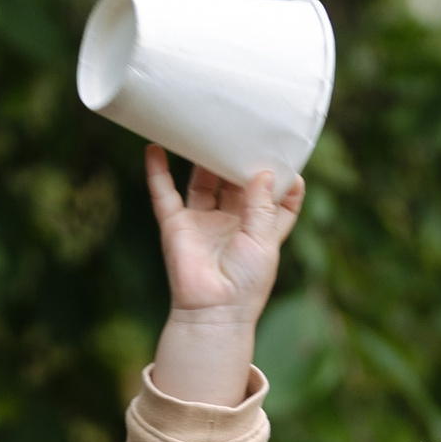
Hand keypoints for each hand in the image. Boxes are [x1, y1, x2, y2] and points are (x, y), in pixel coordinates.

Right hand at [147, 143, 302, 404]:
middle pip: (235, 182)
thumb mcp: (264, 241)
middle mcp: (231, 223)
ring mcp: (202, 223)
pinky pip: (164, 195)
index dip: (282, 179)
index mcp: (260, 229)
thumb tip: (262, 171)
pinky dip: (157, 173)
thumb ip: (262, 205)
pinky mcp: (176, 226)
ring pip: (202, 182)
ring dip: (202, 158)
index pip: (276, 199)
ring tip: (204, 129)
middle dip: (238, 158)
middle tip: (240, 129)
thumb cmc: (247, 284)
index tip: (285, 156)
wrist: (212, 312)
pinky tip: (155, 148)